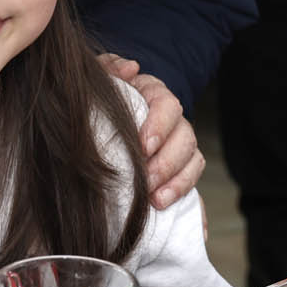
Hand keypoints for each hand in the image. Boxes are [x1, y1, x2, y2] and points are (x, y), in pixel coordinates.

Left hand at [99, 53, 204, 209]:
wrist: (91, 125)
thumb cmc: (95, 102)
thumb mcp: (97, 80)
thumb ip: (109, 68)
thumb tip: (131, 67)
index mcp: (153, 95)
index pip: (168, 105)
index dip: (159, 125)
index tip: (143, 146)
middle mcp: (172, 122)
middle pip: (186, 136)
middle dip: (167, 161)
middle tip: (146, 180)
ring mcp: (177, 149)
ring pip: (193, 162)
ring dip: (177, 183)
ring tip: (155, 200)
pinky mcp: (177, 175)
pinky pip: (194, 189)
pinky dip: (191, 206)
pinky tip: (181, 219)